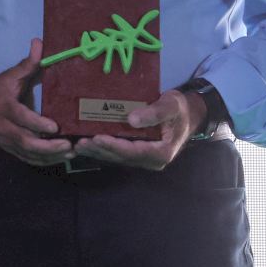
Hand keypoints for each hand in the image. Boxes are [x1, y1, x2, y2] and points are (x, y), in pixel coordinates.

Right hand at [0, 38, 73, 166]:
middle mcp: (4, 127)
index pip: (20, 117)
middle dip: (48, 147)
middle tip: (69, 146)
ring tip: (70, 153)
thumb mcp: (8, 76)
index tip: (55, 126)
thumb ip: (26, 64)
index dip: (36, 123)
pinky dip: (43, 161)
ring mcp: (6, 141)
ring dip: (50, 157)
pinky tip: (60, 159)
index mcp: (4, 107)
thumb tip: (40, 42)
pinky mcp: (9, 149)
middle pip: (25, 142)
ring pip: (27, 154)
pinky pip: (26, 159)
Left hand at [72, 88, 205, 169]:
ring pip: (118, 157)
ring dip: (98, 152)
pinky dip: (103, 149)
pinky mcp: (138, 154)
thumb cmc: (179, 109)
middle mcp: (151, 160)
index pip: (133, 151)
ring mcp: (144, 159)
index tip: (97, 138)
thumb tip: (132, 120)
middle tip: (80, 143)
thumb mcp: (171, 106)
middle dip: (100, 150)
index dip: (113, 146)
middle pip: (122, 157)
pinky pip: (119, 153)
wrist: (187, 114)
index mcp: (161, 153)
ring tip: (78, 145)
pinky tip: (88, 144)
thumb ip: (153, 113)